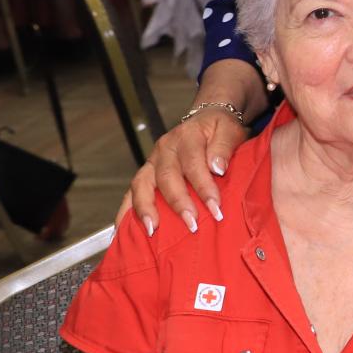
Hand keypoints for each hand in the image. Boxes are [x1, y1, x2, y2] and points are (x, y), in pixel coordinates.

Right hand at [113, 109, 247, 235]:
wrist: (207, 120)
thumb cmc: (219, 129)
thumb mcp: (229, 130)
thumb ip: (224, 147)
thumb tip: (217, 167)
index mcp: (186, 136)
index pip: (193, 164)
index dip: (204, 188)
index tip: (216, 209)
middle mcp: (165, 148)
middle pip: (166, 178)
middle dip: (179, 204)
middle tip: (192, 225)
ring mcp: (152, 161)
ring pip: (141, 185)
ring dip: (146, 210)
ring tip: (154, 231)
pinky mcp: (146, 173)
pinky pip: (131, 192)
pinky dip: (126, 211)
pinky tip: (124, 229)